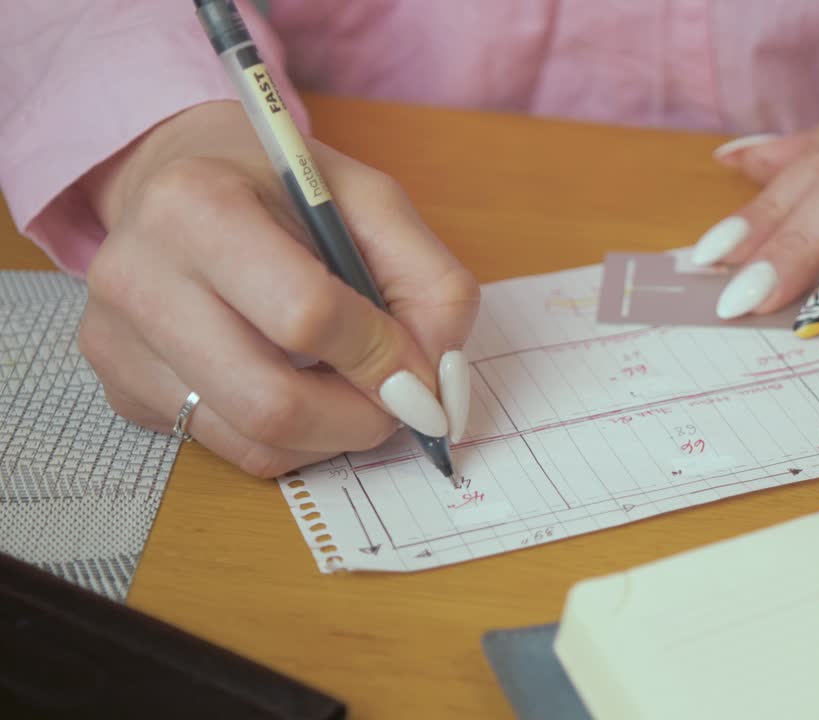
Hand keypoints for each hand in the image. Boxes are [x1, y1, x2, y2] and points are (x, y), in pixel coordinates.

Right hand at [79, 101, 478, 476]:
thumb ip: (429, 281)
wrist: (172, 177)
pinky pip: (229, 448)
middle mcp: (138, 277)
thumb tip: (438, 380)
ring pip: (253, 443)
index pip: (306, 315)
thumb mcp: (371, 201)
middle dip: (361, 419)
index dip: (382, 357)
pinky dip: (290, 438)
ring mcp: (118, 341)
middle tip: (401, 404)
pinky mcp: (121, 388)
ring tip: (354, 390)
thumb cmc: (280, 188)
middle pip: (272, 403)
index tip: (422, 372)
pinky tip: (300, 386)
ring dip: (331, 435)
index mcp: (196, 206)